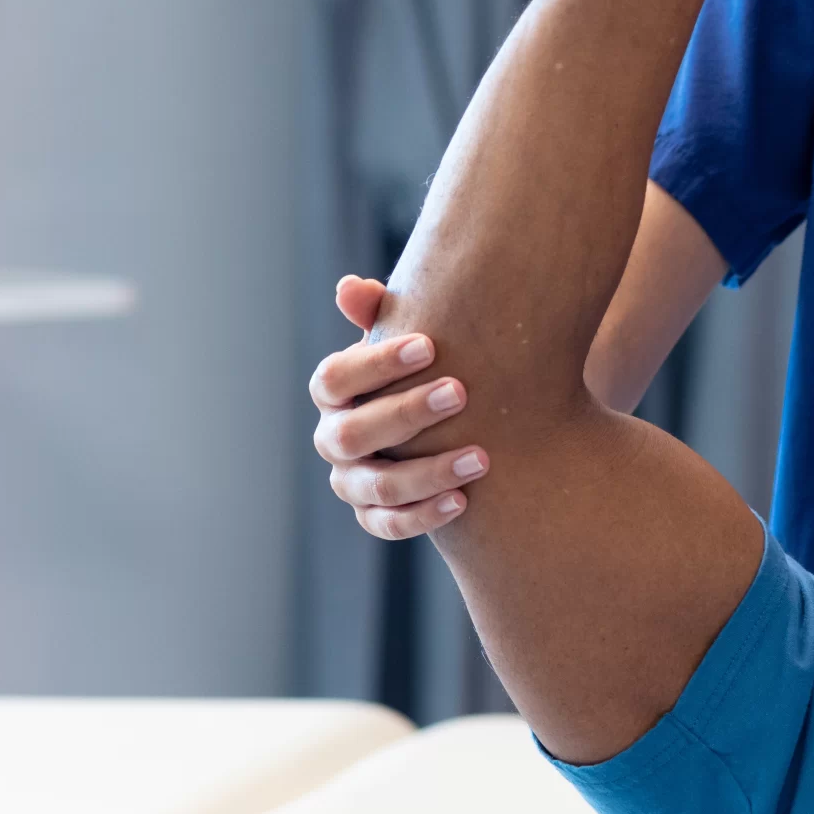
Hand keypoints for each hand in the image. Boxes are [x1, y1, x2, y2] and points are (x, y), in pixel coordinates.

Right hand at [310, 274, 477, 539]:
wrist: (448, 422)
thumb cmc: (423, 369)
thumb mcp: (407, 338)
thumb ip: (382, 313)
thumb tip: (349, 288)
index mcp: (333, 392)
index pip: (335, 378)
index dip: (377, 363)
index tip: (430, 345)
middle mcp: (333, 438)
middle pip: (353, 433)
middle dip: (407, 412)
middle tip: (460, 392)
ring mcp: (351, 482)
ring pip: (376, 486)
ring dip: (428, 472)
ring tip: (481, 457)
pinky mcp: (373, 516)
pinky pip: (389, 525)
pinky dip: (423, 516)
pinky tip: (463, 501)